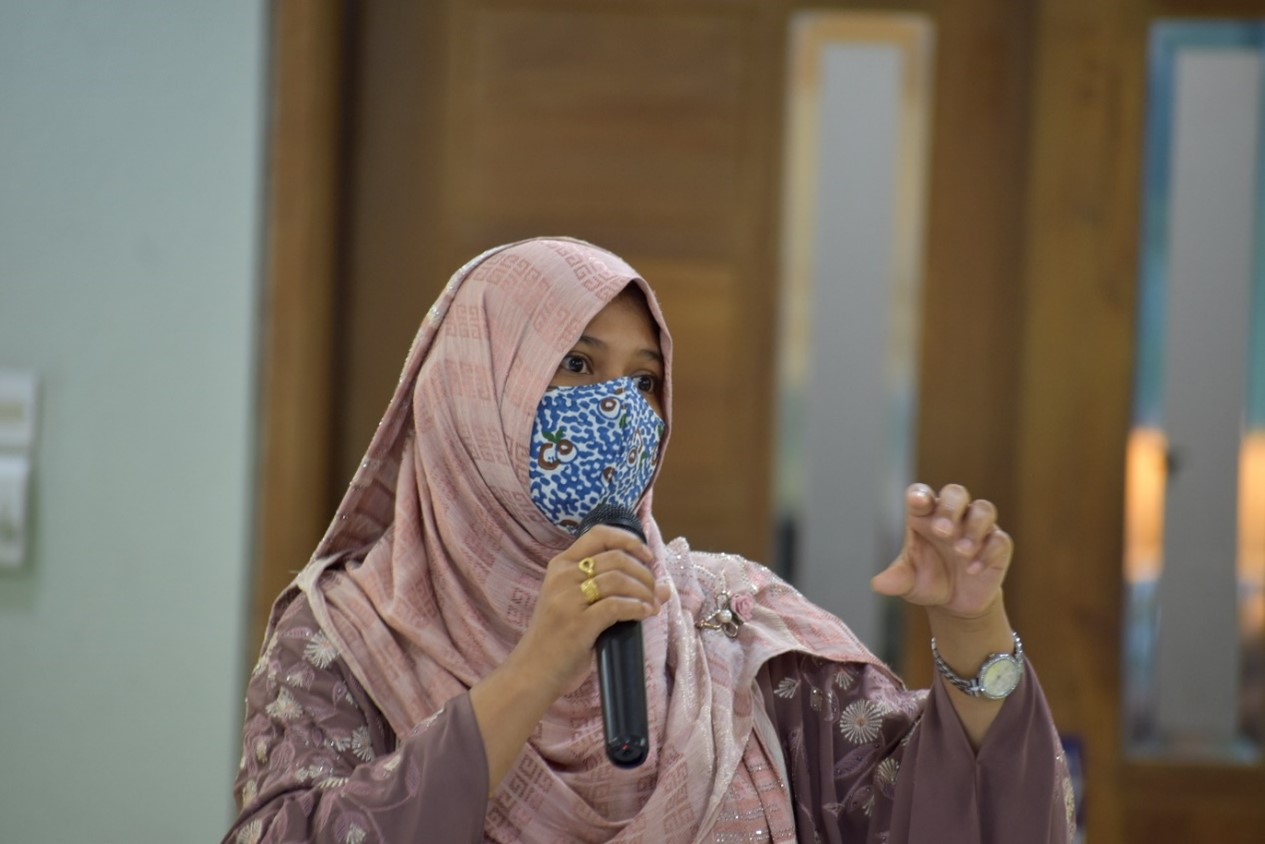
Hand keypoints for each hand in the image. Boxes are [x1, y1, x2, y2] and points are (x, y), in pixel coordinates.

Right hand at [510, 526, 668, 699]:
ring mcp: (568, 599)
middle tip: (653, 592)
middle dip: (644, 574)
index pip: (599, 535)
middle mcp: (562, 576)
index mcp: (561, 565)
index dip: (629, 541)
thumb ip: (613, 590)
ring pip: (618, 579)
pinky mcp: (578, 623)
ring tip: (652, 605)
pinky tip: (644, 614)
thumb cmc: (558, 637)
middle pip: (616, 558)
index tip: (647, 557)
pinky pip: (616, 606)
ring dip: (643, 591)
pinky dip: (636, 608)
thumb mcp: (577, 604)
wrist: (533, 670)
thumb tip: (663, 588)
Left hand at [870, 483, 1012, 619]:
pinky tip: (973, 570)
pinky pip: (999, 540)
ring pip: (984, 509)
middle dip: (950, 508)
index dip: (920, 495)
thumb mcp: (908, 583)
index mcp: (924, 517)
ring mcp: (977, 528)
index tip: (917, 502)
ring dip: (973, 528)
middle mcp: (952, 516)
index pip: (921, 494)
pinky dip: (988, 553)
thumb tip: (877, 585)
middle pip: (956, 493)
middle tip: (942, 531)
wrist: (955, 604)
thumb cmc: (927, 581)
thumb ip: (895, 580)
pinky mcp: (997, 546)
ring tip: (961, 552)